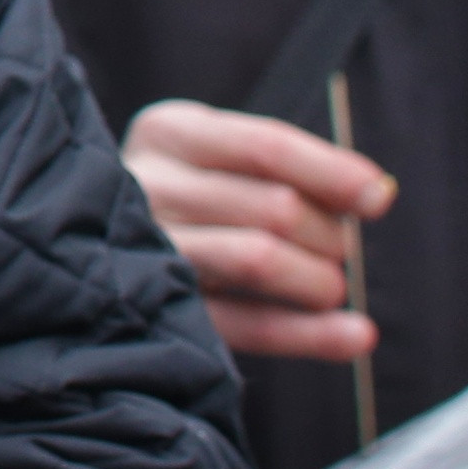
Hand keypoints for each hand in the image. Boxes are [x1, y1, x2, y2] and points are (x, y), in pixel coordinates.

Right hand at [123, 100, 396, 361]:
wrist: (89, 241)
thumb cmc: (188, 193)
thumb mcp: (223, 157)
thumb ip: (294, 168)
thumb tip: (377, 194)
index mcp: (167, 133)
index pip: (266, 147)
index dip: (333, 173)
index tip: (379, 197)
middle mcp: (145, 185)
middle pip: (274, 207)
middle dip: (327, 234)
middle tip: (335, 249)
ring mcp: (145, 250)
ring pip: (260, 258)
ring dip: (318, 280)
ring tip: (328, 287)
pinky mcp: (158, 312)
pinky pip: (246, 325)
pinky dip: (310, 334)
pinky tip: (353, 335)